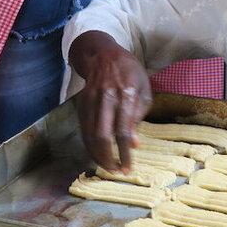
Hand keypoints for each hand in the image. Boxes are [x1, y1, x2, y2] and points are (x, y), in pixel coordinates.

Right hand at [68, 32, 152, 171]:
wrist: (103, 54)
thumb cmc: (130, 72)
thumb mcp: (144, 89)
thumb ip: (139, 115)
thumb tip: (133, 143)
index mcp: (126, 94)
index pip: (123, 130)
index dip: (125, 153)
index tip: (128, 167)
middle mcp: (106, 97)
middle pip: (103, 136)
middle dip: (108, 158)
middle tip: (116, 171)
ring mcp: (91, 100)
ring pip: (89, 134)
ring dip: (97, 155)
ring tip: (107, 167)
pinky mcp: (81, 103)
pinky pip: (83, 129)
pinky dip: (88, 145)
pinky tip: (96, 154)